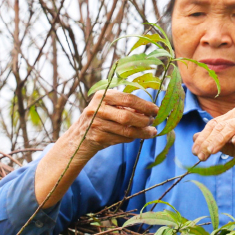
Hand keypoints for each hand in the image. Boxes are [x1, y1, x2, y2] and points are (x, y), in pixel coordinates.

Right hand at [35, 90, 157, 207]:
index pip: (128, 99)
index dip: (145, 105)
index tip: (156, 110)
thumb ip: (125, 105)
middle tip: (153, 122)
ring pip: (126, 130)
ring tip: (152, 132)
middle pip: (128, 116)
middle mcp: (97, 108)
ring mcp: (96, 124)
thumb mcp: (108, 106)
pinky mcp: (98, 138)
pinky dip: (132, 138)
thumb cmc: (99, 118)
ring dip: (142, 132)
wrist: (78, 138)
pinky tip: (137, 136)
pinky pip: (122, 139)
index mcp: (102, 95)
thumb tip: (151, 110)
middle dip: (144, 120)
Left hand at [191, 106, 234, 207]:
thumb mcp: (229, 147)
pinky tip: (234, 143)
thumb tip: (194, 137)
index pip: (214, 124)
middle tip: (200, 155)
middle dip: (208, 140)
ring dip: (220, 140)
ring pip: (232, 126)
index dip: (203, 137)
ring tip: (211, 151)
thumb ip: (214, 141)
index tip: (195, 151)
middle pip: (221, 125)